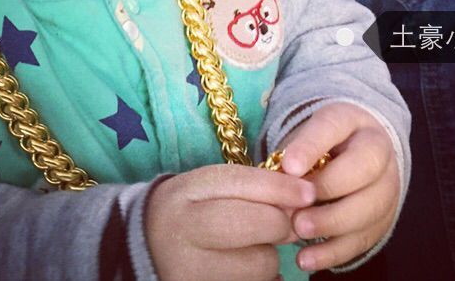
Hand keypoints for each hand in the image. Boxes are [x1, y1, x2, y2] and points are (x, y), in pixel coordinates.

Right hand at [145, 163, 316, 280]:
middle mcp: (185, 231)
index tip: (308, 193)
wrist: (145, 246)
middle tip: (282, 224)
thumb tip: (302, 199)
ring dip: (269, 257)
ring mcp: (191, 272)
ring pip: (261, 266)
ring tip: (251, 249)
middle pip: (257, 226)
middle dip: (280, 224)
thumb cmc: (191, 208)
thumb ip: (251, 187)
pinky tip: (244, 269)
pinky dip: (261, 280)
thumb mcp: (209, 186)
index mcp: (188, 192)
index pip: (242, 183)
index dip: (281, 188)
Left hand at [278, 103, 400, 272]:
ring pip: (368, 207)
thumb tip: (277, 188)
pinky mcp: (384, 219)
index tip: (288, 166)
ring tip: (298, 230)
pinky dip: (334, 252)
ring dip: (331, 223)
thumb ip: (292, 156)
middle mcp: (378, 150)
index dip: (310, 146)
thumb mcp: (305, 136)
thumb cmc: (321, 143)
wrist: (356, 150)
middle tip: (297, 203)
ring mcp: (387, 186)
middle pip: (363, 168)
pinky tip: (307, 259)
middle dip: (328, 187)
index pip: (333, 126)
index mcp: (351, 120)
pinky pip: (363, 239)